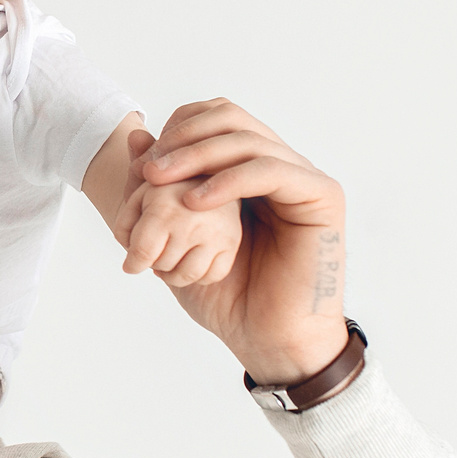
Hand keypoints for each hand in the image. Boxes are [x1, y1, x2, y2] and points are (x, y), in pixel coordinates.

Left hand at [121, 99, 348, 384]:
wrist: (267, 340)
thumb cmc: (228, 297)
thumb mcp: (175, 236)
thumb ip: (156, 188)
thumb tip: (135, 135)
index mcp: (250, 170)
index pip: (216, 117)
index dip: (180, 127)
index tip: (145, 162)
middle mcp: (279, 166)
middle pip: (231, 118)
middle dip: (184, 137)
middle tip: (150, 169)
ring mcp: (302, 178)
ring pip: (247, 140)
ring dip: (196, 155)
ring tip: (160, 181)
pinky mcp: (321, 196)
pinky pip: (271, 169)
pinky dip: (228, 179)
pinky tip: (194, 200)